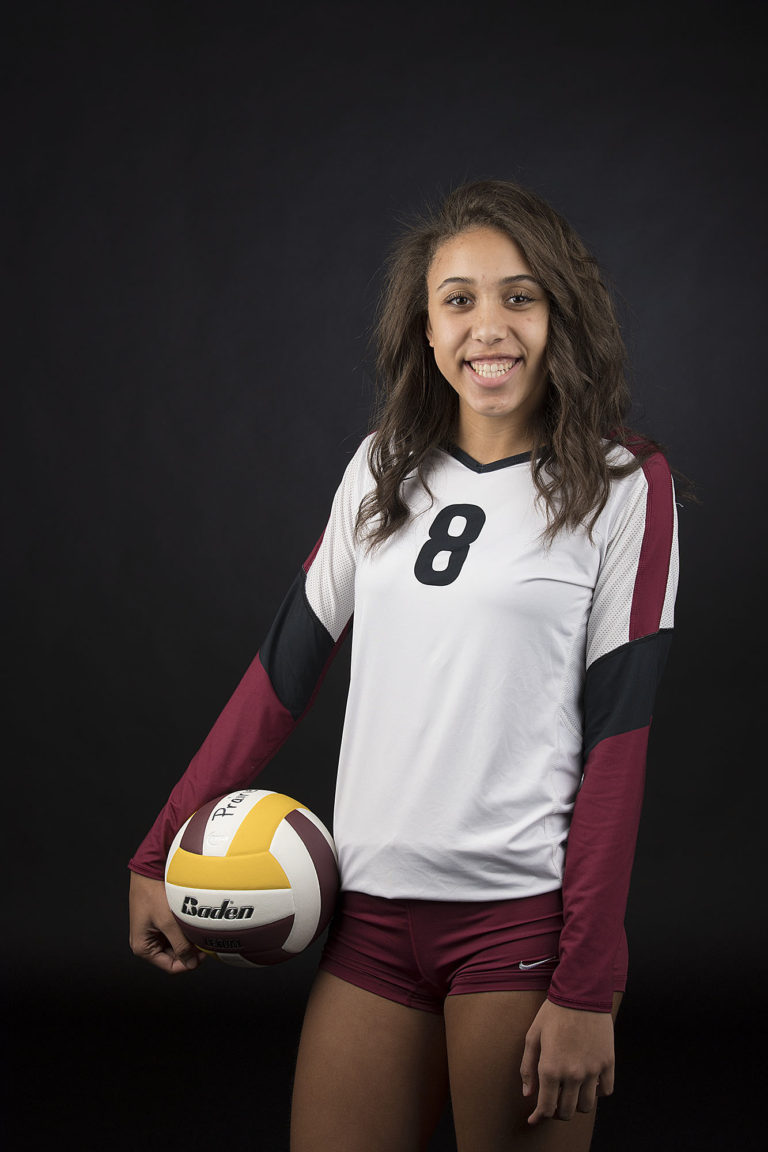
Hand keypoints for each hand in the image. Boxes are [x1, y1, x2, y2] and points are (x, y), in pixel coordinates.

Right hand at [129, 871, 203, 973]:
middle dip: (188, 950)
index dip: (188, 963)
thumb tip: (191, 964)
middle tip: (204, 941)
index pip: (170, 966)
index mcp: (143, 948)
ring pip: (174, 944)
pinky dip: (183, 930)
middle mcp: (145, 943)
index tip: (204, 954)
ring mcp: (152, 933)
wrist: (148, 871)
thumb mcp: (168, 923)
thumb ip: (180, 946)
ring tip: (197, 931)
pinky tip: (191, 923)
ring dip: (186, 940)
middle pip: (173, 956)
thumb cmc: (152, 895)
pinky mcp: (157, 923)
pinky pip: (173, 933)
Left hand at [520, 998, 613, 1124]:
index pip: (546, 1108)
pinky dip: (597, 1093)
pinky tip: (589, 1084)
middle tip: (553, 1104)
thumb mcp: (532, 1036)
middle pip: (567, 1112)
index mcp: (550, 1068)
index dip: (539, 1117)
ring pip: (587, 1106)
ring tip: (571, 1094)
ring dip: (577, 1105)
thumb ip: (527, 1067)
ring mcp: (592, 1070)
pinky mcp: (607, 1063)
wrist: (580, 992)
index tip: (534, 1118)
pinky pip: (606, 1091)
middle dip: (557, 1113)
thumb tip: (527, 1093)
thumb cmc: (553, 1012)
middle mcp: (572, 1074)